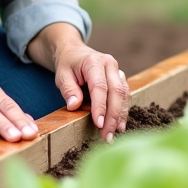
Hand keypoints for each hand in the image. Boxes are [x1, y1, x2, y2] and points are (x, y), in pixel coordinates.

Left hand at [29, 23, 128, 142]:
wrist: (74, 51)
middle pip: (116, 92)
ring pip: (124, 95)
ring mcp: (117, 71)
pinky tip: (119, 125)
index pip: (100, 87)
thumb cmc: (68, 65)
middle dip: (113, 116)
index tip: (98, 125)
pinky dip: (122, 111)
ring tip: (114, 134)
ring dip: (120, 116)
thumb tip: (74, 106)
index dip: (100, 107)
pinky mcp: (120, 79)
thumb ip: (68, 90)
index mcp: (94, 62)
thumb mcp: (62, 76)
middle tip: (108, 136)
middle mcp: (110, 64)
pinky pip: (125, 96)